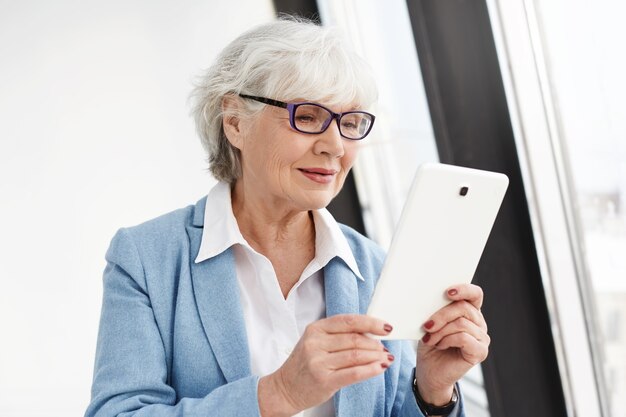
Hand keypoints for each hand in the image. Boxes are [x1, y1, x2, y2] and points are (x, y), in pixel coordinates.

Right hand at [258, 314, 393, 416]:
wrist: (285, 388)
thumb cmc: (305, 364)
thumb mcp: (316, 342)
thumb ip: (339, 335)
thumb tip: (371, 334)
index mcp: (315, 329)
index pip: (348, 321)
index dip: (370, 323)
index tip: (386, 327)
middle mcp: (315, 343)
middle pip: (354, 339)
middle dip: (375, 343)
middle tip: (385, 347)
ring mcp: (319, 362)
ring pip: (356, 355)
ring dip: (376, 356)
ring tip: (386, 358)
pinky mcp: (324, 380)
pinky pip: (354, 373)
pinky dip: (370, 370)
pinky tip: (380, 368)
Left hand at [415, 283, 489, 404]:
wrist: (429, 371)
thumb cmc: (429, 343)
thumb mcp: (430, 322)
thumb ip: (435, 309)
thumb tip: (430, 295)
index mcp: (469, 311)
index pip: (475, 294)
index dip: (464, 289)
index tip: (447, 292)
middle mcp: (479, 323)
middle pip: (464, 307)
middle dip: (441, 315)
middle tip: (426, 326)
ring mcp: (482, 338)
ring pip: (462, 323)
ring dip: (440, 331)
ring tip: (429, 339)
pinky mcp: (480, 352)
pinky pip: (464, 338)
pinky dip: (447, 340)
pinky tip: (439, 345)